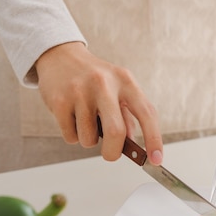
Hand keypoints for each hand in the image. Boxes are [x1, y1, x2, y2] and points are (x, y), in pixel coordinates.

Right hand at [35, 42, 162, 164]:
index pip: (146, 113)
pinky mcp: (59, 101)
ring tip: (86, 121)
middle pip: (116, 132)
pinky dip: (73, 135)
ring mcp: (80, 91)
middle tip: (110, 155)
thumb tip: (132, 146)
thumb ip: (127, 116)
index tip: (156, 159)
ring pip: (89, 139)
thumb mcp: (117, 89)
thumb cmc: (94, 79)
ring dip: (89, 140)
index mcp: (125, 81)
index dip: (154, 139)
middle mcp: (104, 84)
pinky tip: (71, 117)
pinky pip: (71, 136)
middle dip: (114, 152)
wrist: (60, 56)